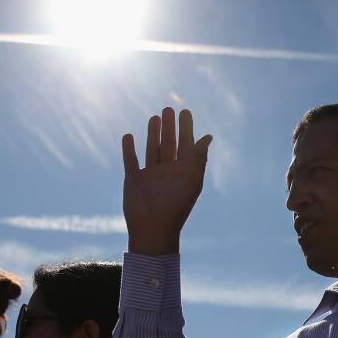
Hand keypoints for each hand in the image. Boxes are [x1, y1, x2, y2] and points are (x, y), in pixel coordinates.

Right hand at [121, 107, 212, 254]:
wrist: (154, 228)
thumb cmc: (176, 205)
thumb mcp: (192, 179)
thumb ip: (198, 157)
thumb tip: (208, 136)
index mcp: (183, 171)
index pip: (186, 144)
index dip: (186, 128)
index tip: (185, 111)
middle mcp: (167, 172)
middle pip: (169, 144)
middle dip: (169, 127)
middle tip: (168, 109)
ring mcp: (150, 175)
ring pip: (152, 150)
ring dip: (153, 134)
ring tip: (154, 117)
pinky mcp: (133, 180)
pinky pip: (131, 161)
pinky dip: (129, 149)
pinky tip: (128, 135)